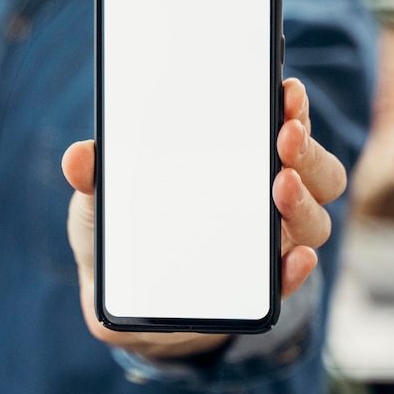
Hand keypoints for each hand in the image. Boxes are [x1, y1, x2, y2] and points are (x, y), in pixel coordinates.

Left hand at [61, 78, 345, 357]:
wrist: (131, 302)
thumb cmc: (127, 234)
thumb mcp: (105, 201)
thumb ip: (96, 177)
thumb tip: (79, 157)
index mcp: (235, 163)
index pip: (280, 126)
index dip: (290, 107)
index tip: (285, 91)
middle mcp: (265, 195)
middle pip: (312, 168)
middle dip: (305, 148)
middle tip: (284, 137)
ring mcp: (268, 240)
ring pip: (314, 218)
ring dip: (304, 200)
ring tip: (281, 187)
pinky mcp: (262, 285)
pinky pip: (290, 277)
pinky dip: (298, 269)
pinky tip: (294, 259)